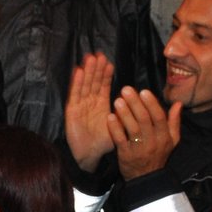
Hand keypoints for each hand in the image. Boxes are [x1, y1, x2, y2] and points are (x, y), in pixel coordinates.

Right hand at [64, 52, 115, 171]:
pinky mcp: (72, 111)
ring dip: (87, 72)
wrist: (90, 156)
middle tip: (99, 55)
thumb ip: (126, 114)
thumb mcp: (119, 125)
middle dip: (96, 68)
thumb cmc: (105, 143)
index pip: (103, 86)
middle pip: (93, 82)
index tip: (108, 62)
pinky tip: (79, 71)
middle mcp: (90, 102)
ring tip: (90, 58)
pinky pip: (75, 95)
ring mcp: (80, 105)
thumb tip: (140, 104)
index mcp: (102, 105)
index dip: (105, 74)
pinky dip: (77, 83)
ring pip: (84, 85)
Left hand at [108, 86, 181, 179]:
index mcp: (164, 136)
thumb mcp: (172, 140)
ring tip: (118, 100)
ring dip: (125, 113)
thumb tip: (178, 103)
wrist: (146, 178)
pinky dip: (115, 128)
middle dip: (135, 103)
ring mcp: (139, 149)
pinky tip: (110, 117)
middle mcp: (153, 142)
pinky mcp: (126, 155)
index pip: (159, 118)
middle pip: (144, 120)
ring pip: (132, 129)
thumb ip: (174, 121)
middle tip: (126, 89)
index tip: (143, 91)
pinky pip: (120, 140)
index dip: (151, 104)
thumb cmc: (158, 155)